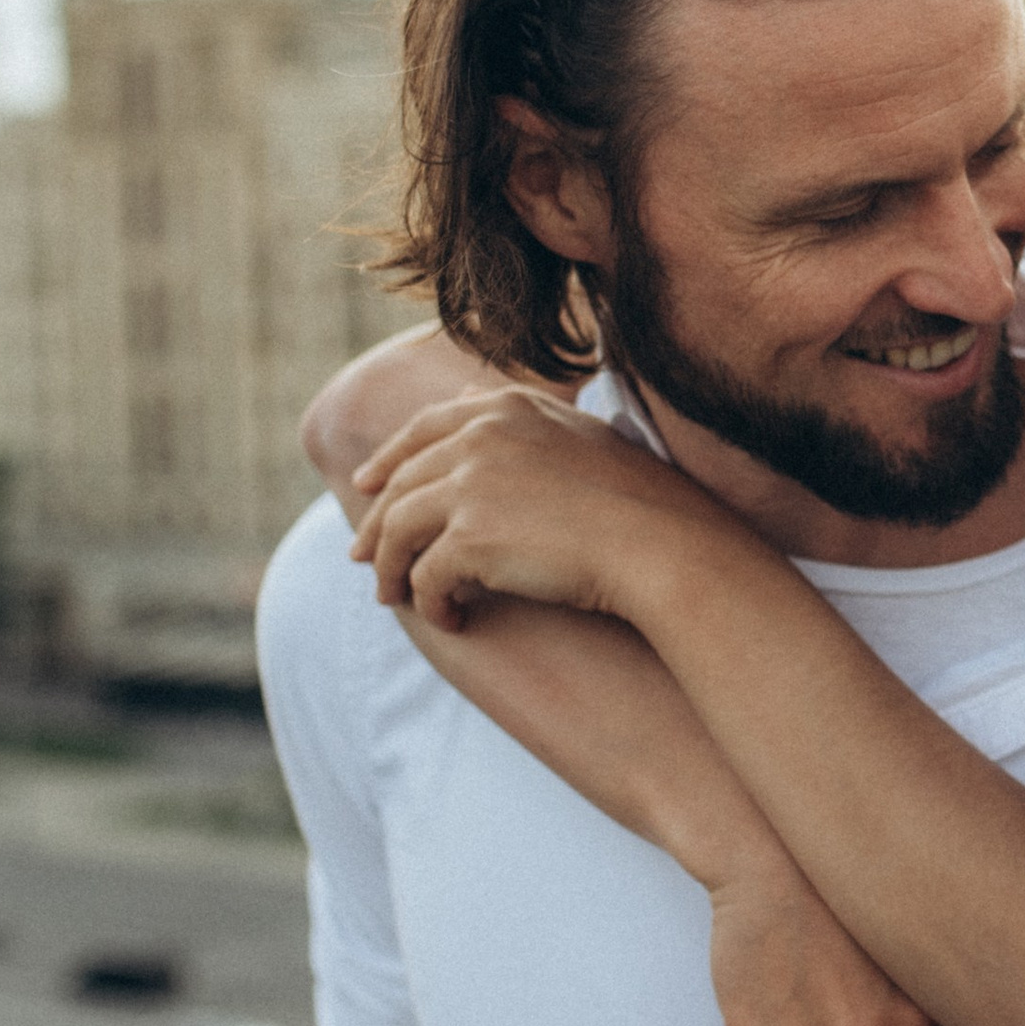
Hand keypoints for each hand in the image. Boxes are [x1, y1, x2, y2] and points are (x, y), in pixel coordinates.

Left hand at [352, 387, 708, 632]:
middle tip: (362, 555)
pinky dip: (429, 602)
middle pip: (402, 481)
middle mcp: (479, 437)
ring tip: (393, 597)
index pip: (424, 428)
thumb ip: (520, 424)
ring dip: (390, 567)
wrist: (661, 543)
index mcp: (506, 408)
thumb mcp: (578, 437)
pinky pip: (425, 576)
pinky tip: (451, 619)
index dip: (389, 459)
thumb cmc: (638, 499)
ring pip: (398, 529)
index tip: (368, 484)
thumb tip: (473, 405)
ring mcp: (470, 484)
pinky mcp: (467, 538)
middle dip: (377, 521)